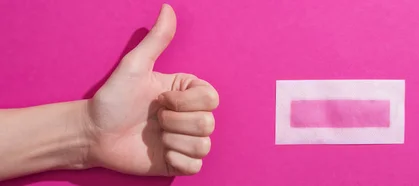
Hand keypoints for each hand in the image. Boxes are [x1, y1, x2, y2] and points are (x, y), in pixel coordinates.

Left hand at [84, 4, 218, 175]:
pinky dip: (177, 160)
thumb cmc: (112, 99)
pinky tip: (160, 153)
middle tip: (153, 119)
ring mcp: (187, 140)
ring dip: (173, 141)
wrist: (94, 133)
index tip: (160, 100)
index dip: (185, 102)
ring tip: (155, 137)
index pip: (212, 98)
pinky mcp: (180, 163)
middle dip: (175, 123)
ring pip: (203, 145)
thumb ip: (156, 40)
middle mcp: (191, 116)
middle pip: (208, 122)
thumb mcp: (135, 66)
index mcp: (187, 93)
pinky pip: (196, 166)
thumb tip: (168, 9)